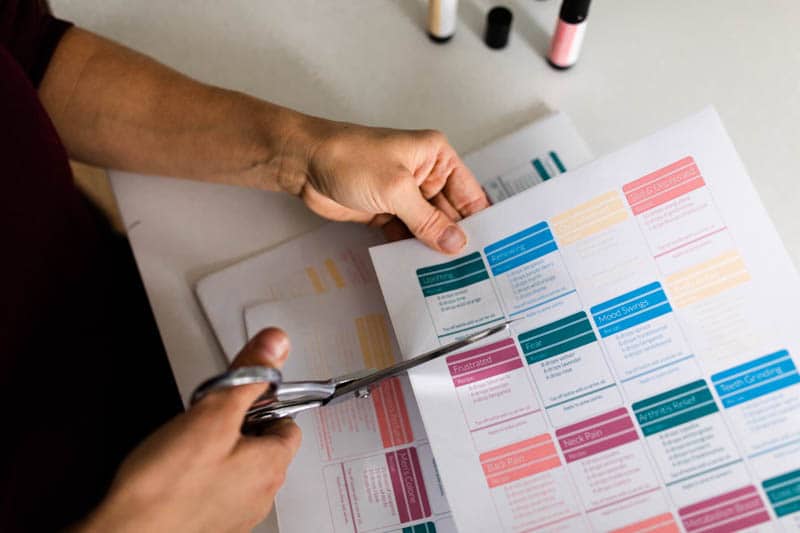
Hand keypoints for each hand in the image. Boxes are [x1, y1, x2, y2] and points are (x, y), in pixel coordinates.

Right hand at [78, 329, 300, 532]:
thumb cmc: (164, 487)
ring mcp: (237, 514)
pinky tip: (178, 472)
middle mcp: (262, 495)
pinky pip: (218, 490)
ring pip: (240, 468)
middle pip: (264, 445)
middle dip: (240, 426)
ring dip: (221, 451)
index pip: (288, 423)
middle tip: (208, 419)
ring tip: (189, 446)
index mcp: (271, 466)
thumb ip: (248, 377)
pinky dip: (204, 477)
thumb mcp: (212, 414)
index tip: (241, 395)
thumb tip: (275, 344)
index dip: (265, 404)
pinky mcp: (212, 525)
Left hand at [282, 119, 489, 253]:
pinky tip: (420, 270)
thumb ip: (427, 220)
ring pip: (429, 227)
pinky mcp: (385, 212)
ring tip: (451, 277)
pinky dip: (411, 250)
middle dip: (458, 241)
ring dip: (434, 249)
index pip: (469, 193)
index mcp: (436, 157)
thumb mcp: (396, 190)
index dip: (480, 221)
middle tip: (473, 272)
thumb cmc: (350, 158)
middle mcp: (425, 175)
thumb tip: (457, 243)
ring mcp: (404, 195)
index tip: (493, 249)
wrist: (304, 163)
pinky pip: (406, 234)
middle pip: (450, 214)